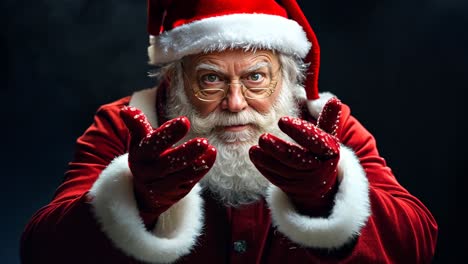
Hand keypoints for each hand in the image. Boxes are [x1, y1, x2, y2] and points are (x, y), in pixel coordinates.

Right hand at [120, 106, 215, 215]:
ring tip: (208, 146)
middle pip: (166, 164)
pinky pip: (190, 182)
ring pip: (180, 176)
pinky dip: (202, 169)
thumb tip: (126, 110)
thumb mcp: (140, 141)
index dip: (167, 134)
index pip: (151, 145)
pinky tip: (211, 154)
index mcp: (139, 156)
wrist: (145, 191)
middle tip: (202, 141)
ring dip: (196, 162)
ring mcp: (162, 186)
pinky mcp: (176, 193)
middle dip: (185, 153)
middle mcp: (149, 173)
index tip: (184, 121)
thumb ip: (137, 125)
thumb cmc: (147, 157)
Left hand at [249, 98, 341, 215]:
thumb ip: (328, 119)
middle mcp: (318, 168)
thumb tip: (334, 100)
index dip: (300, 131)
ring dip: (266, 160)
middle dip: (278, 150)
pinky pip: (275, 178)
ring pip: (283, 170)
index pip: (316, 142)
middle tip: (262, 138)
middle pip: (297, 160)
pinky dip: (264, 167)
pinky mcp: (290, 186)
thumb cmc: (320, 151)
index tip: (282, 120)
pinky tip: (254, 155)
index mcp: (329, 153)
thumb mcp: (327, 136)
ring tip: (253, 148)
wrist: (319, 181)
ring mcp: (303, 180)